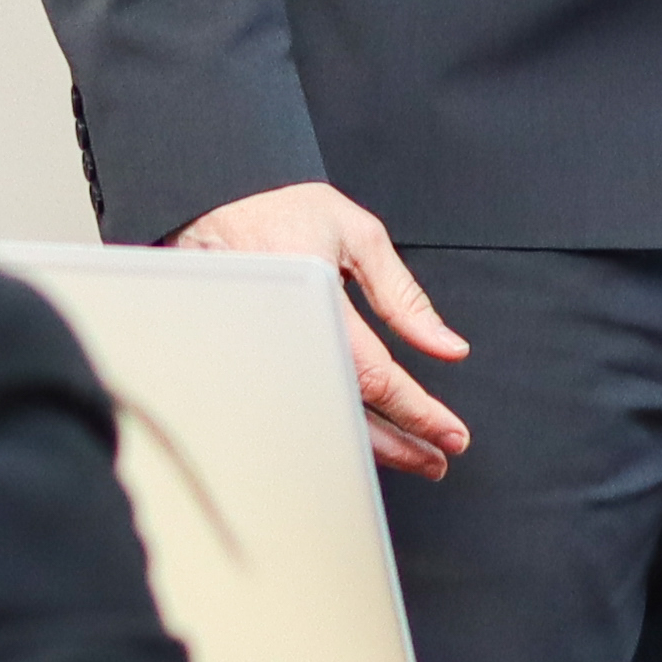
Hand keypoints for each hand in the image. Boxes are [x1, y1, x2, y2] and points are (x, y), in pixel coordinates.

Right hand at [170, 180, 473, 476]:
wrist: (209, 205)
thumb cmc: (278, 211)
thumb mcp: (357, 236)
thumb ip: (403, 295)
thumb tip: (446, 346)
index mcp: (314, 301)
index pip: (374, 377)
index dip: (418, 413)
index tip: (451, 435)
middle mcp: (284, 338)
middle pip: (348, 414)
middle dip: (403, 444)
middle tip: (439, 456)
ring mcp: (261, 356)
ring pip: (322, 419)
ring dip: (373, 445)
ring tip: (413, 454)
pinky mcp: (248, 364)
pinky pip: (300, 403)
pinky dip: (337, 425)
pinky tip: (363, 433)